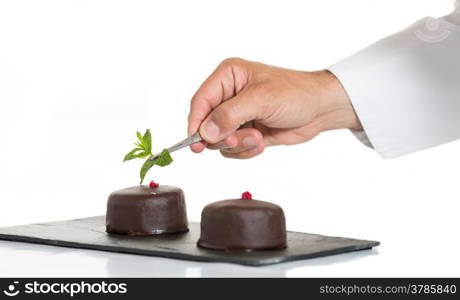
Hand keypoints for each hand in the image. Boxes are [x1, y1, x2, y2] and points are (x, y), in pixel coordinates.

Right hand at [187, 58, 360, 158]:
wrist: (320, 109)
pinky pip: (233, 149)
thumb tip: (205, 132)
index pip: (201, 101)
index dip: (196, 122)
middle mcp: (229, 95)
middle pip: (206, 124)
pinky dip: (246, 150)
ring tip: (258, 138)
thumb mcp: (261, 100)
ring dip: (238, 144)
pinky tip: (262, 142)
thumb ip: (230, 115)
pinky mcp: (246, 131)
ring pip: (219, 140)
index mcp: (229, 76)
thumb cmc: (296, 93)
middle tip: (238, 139)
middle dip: (223, 136)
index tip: (196, 142)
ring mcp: (237, 115)